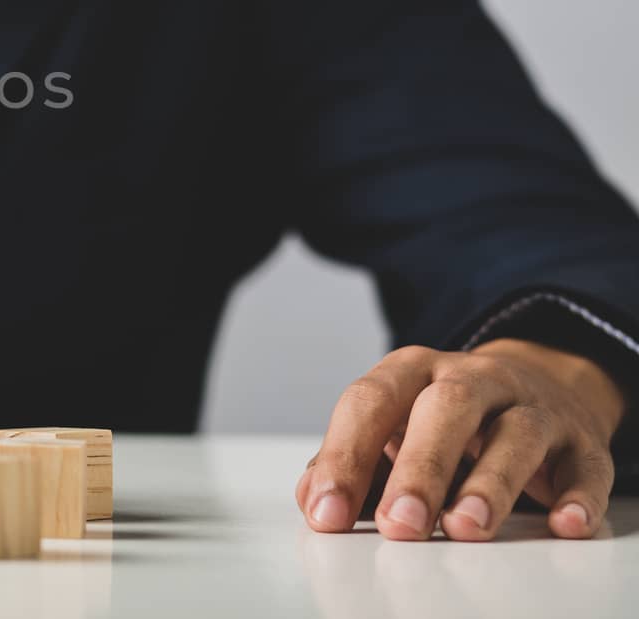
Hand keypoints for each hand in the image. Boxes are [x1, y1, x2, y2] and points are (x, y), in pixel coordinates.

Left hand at [298, 340, 626, 540]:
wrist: (538, 384)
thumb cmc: (448, 418)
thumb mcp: (395, 423)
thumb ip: (354, 459)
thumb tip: (314, 499)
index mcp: (413, 370)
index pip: (371, 402)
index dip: (345, 456)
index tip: (327, 514)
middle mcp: (472, 378)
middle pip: (445, 408)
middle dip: (419, 467)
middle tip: (398, 523)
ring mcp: (532, 405)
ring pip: (516, 433)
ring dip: (489, 484)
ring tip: (464, 529)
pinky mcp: (582, 440)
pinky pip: (584, 465)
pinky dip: (576, 496)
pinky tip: (561, 523)